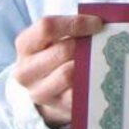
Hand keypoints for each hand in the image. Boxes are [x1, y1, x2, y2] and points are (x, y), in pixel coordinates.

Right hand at [13, 14, 102, 128]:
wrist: (44, 89)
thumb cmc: (54, 54)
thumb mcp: (53, 39)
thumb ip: (70, 28)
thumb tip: (101, 22)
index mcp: (25, 45)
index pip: (47, 27)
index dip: (75, 23)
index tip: (97, 23)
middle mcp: (26, 70)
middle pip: (62, 51)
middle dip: (86, 44)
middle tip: (103, 42)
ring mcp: (39, 91)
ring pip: (69, 74)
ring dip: (89, 64)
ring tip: (101, 57)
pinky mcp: (56, 106)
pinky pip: (78, 93)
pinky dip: (91, 82)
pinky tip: (101, 74)